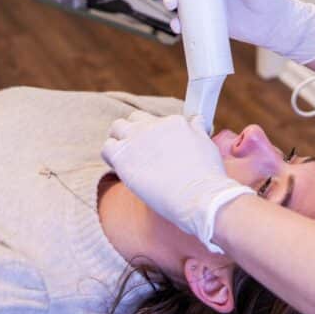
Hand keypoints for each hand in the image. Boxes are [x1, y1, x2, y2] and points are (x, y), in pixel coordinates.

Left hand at [102, 110, 253, 252]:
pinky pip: (107, 148)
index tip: (157, 149)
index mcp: (174, 122)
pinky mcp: (123, 155)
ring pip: (117, 127)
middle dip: (135, 130)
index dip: (155, 135)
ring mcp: (137, 139)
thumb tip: (197, 119)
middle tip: (138, 150)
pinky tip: (121, 169)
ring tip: (126, 158)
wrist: (199, 196)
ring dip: (120, 139)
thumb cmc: (207, 176)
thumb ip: (197, 129)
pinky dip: (111, 156)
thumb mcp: (207, 143)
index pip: (156, 121)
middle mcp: (154, 125)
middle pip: (135, 118)